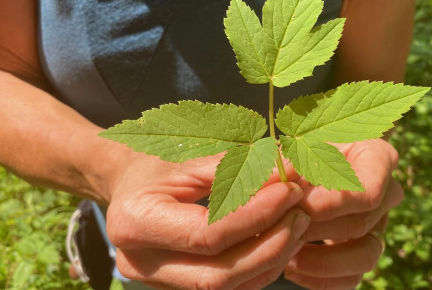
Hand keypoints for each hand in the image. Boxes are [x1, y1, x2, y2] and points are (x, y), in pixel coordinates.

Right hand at [105, 151, 310, 289]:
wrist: (129, 184)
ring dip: (272, 258)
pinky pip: (229, 288)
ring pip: (227, 288)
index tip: (290, 192)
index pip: (207, 234)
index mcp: (135, 223)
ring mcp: (159, 282)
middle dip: (270, 244)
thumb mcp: (187, 155)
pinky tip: (283, 240)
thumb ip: (234, 167)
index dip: (255, 217)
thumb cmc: (156, 162)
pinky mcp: (179, 286)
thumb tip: (286, 171)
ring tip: (299, 223)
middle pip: (218, 274)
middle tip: (302, 212)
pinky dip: (260, 266)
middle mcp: (141, 264)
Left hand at [282, 139, 403, 288]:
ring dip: (322, 261)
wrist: (310, 158)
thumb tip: (273, 188)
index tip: (300, 208)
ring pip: (366, 255)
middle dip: (317, 230)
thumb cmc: (302, 147)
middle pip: (362, 222)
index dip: (334, 203)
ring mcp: (379, 223)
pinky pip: (354, 277)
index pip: (371, 189)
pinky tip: (291, 269)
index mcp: (378, 158)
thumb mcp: (296, 147)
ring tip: (288, 255)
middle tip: (283, 229)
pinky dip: (321, 280)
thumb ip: (285, 168)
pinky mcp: (364, 249)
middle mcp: (387, 192)